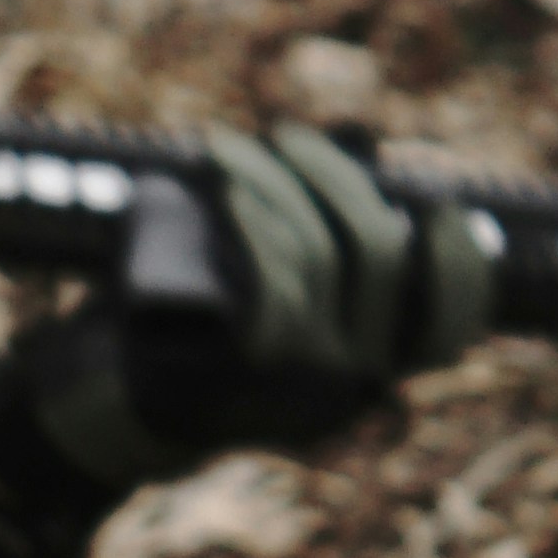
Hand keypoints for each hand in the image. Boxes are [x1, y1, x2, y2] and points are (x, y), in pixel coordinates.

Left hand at [12, 126, 492, 483]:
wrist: (96, 418)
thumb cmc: (178, 339)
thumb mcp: (256, 289)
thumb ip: (312, 240)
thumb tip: (361, 147)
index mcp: (365, 379)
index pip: (448, 331)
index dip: (460, 266)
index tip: (439, 209)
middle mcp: (343, 392)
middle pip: (382, 260)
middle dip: (339, 179)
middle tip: (290, 140)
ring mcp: (291, 391)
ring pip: (320, 257)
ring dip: (278, 181)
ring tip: (230, 150)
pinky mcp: (235, 383)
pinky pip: (270, 292)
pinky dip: (253, 224)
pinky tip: (230, 185)